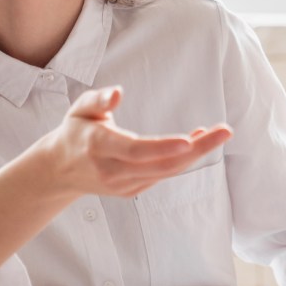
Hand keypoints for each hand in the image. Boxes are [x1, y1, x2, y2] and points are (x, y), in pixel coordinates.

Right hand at [37, 86, 231, 199]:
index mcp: (98, 146)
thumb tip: (118, 94)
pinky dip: (183, 161)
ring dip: (195, 154)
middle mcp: (111, 171)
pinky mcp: (131, 192)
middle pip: (160, 165)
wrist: (59, 171)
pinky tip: (197, 143)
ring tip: (219, 133)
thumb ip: (98, 100)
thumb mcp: (79, 109)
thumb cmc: (75, 131)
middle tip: (226, 131)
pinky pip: (162, 176)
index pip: (134, 150)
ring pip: (166, 172)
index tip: (189, 140)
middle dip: (197, 150)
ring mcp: (122, 185)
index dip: (163, 147)